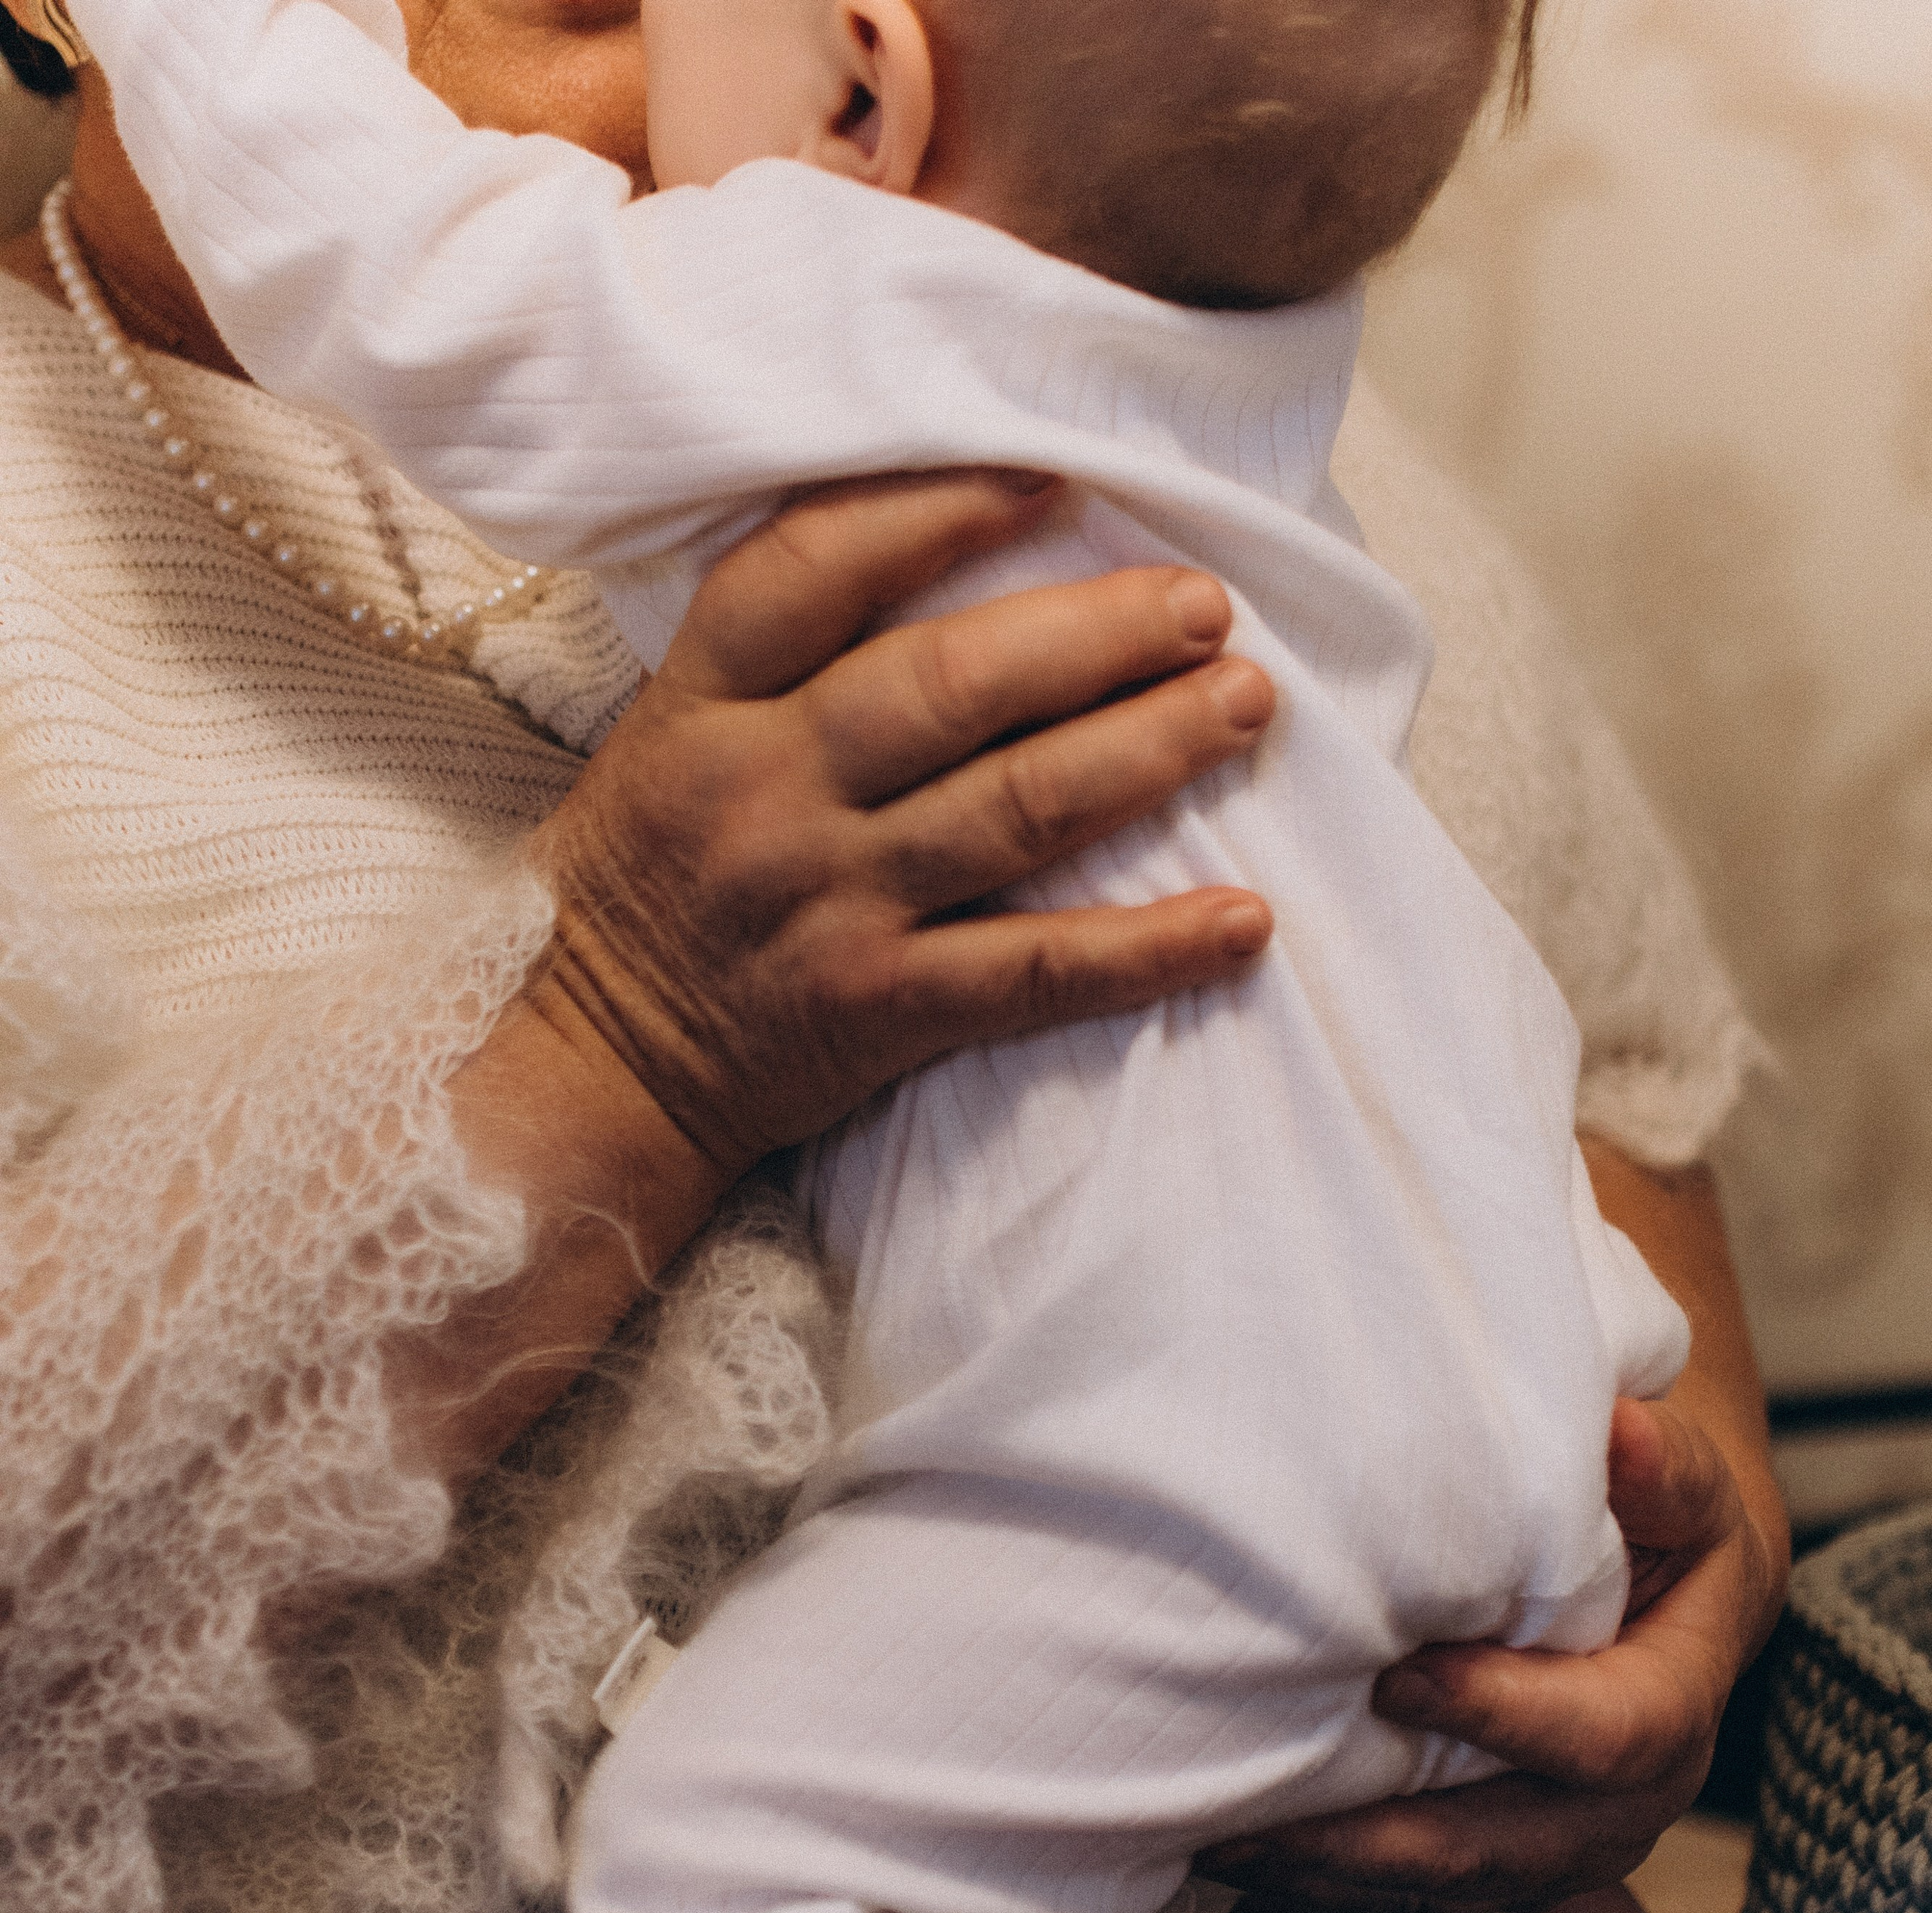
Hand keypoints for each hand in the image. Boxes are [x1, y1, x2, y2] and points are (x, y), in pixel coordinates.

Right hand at [530, 467, 1274, 1182]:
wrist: (591, 1073)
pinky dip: (1145, 948)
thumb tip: (929, 548)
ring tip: (1244, 706)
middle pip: (948, 684)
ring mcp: (824, 904)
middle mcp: (764, 792)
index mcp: (701, 706)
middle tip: (1203, 604)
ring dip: (1147, 751)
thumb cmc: (647, 890)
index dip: (936, 510)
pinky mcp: (875, 1012)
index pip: (812, 571)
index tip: (1052, 475)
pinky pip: (1031, 971)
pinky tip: (1241, 921)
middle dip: (1094, 633)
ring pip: (1012, 808)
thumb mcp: (662, 741)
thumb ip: (768, 658)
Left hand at [1206, 1395, 1787, 1912]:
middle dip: (1379, 1842)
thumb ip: (1662, 1473)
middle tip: (1263, 1821)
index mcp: (1673, 1710)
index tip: (1399, 1681)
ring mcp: (1559, 1852)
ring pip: (1445, 1890)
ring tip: (1224, 1850)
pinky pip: (1412, 1900)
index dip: (1503, 1715)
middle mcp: (1624, 1807)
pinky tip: (1244, 1865)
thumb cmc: (1664, 1531)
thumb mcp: (1683, 1492)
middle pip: (1504, 1847)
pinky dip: (1327, 1889)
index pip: (1604, 1735)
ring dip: (1330, 1879)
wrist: (1669, 1604)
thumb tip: (1625, 1435)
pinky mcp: (1502, 1869)